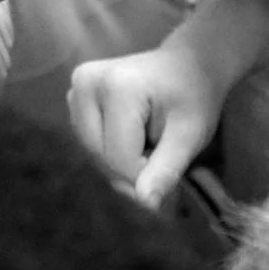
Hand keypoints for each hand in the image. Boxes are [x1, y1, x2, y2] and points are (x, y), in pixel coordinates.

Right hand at [67, 45, 227, 210]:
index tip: (172, 165)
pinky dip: (111, 151)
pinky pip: (89, 142)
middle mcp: (86, 83)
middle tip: (163, 156)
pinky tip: (133, 138)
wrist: (188, 65)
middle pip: (101, 155)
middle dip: (131, 171)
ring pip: (92, 153)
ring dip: (121, 163)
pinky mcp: (74, 95)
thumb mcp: (190, 135)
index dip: (147, 174)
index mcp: (117, 87)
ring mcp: (76, 88)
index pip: (119, 157)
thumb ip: (166, 169)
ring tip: (150, 145)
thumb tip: (146, 204)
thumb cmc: (194, 98)